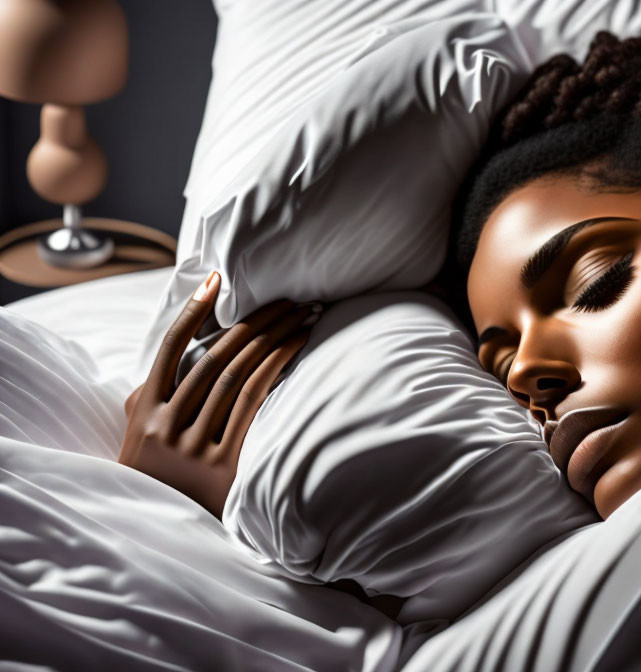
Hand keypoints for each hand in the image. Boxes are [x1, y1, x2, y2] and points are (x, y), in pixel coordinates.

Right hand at [119, 270, 318, 517]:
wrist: (162, 542)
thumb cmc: (157, 482)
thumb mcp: (139, 442)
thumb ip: (147, 400)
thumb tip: (173, 355)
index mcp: (145, 416)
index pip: (168, 350)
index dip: (193, 312)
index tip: (216, 279)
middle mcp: (167, 429)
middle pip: (216, 359)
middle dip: (255, 322)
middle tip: (288, 298)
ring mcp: (197, 450)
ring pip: (239, 378)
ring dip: (274, 341)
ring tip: (302, 317)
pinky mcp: (227, 468)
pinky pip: (256, 407)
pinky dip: (276, 372)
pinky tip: (296, 352)